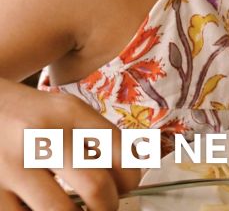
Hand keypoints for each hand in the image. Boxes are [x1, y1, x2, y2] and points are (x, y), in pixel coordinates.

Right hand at [0, 78, 139, 209]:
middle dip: (107, 206)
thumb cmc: (28, 115)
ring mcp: (13, 164)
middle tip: (104, 208)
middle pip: (96, 186)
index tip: (126, 188)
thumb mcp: (66, 111)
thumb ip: (96, 139)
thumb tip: (125, 182)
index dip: (131, 179)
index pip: (120, 151)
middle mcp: (43, 136)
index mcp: (70, 113)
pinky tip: (42, 207)